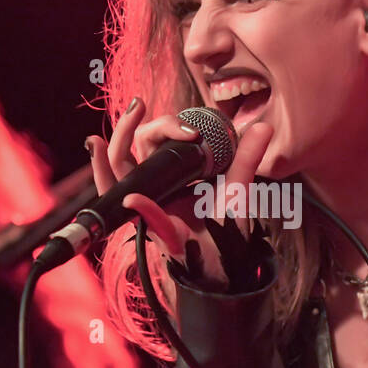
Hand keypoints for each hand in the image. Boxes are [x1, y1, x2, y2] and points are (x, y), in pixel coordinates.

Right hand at [86, 98, 273, 283]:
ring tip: (104, 137)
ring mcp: (152, 212)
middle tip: (139, 106)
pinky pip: (149, 221)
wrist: (232, 260)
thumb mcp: (236, 185)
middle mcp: (153, 192)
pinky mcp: (164, 234)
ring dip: (113, 157)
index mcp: (165, 178)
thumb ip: (246, 156)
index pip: (145, 144)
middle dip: (127, 128)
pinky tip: (134, 197)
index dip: (157, 126)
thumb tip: (263, 126)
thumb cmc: (225, 225)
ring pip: (119, 180)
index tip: (187, 122)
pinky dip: (142, 209)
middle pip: (125, 155)